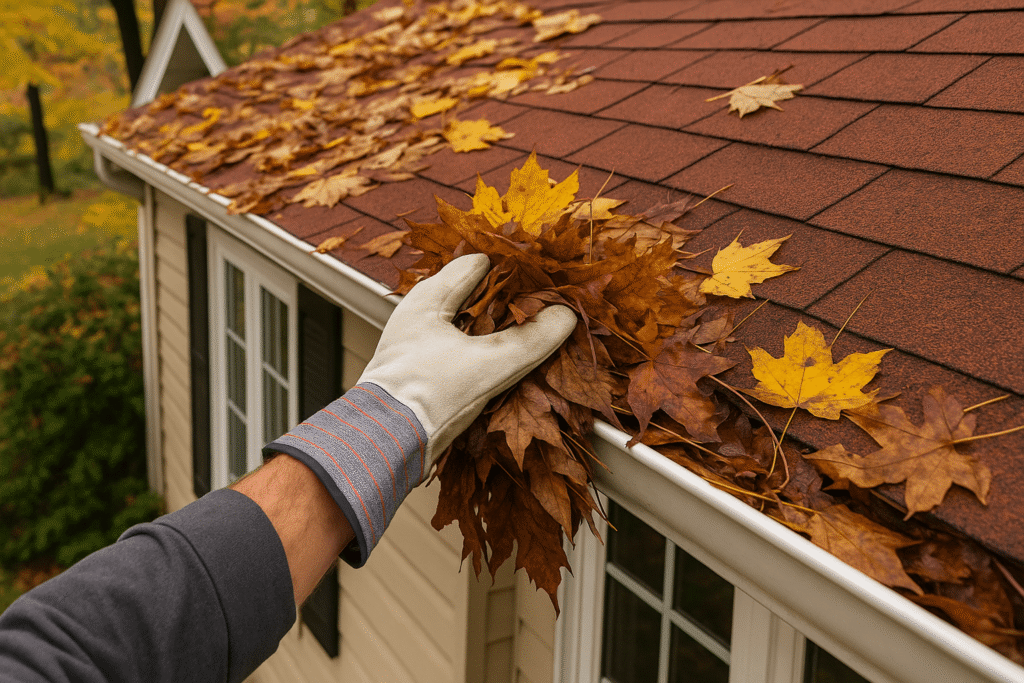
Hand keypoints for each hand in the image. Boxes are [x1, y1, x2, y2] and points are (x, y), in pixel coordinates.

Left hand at [359, 253, 576, 478]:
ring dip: (497, 330)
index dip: (513, 270)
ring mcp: (420, 343)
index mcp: (427, 298)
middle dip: (508, 302)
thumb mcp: (489, 364)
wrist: (387, 444)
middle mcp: (420, 315)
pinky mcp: (424, 371)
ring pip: (469, 324)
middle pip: (475, 294)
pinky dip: (484, 352)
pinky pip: (463, 349)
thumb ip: (530, 339)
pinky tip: (503, 366)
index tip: (542, 282)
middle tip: (542, 310)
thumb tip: (564, 316)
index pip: (478, 263)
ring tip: (529, 337)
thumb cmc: (425, 396)